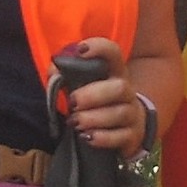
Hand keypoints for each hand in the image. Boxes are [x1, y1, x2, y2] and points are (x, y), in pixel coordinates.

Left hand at [54, 38, 148, 153]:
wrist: (126, 125)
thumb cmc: (98, 101)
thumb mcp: (84, 86)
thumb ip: (66, 76)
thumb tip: (53, 71)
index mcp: (114, 72)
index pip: (113, 53)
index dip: (99, 48)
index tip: (81, 50)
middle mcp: (127, 91)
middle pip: (119, 88)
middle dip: (93, 95)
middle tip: (73, 102)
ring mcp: (132, 113)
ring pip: (119, 113)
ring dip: (93, 118)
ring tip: (75, 122)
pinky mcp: (132, 135)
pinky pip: (121, 136)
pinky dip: (103, 138)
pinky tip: (87, 137)